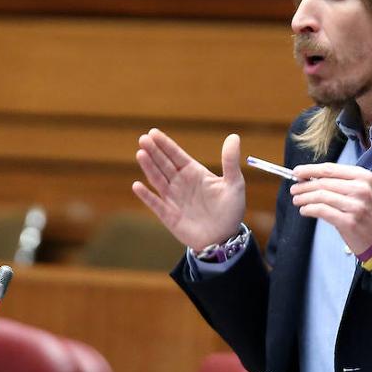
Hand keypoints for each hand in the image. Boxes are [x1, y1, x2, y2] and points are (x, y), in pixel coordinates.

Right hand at [133, 129, 245, 252]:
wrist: (224, 239)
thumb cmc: (230, 211)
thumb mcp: (234, 184)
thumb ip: (230, 161)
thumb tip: (234, 136)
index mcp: (194, 173)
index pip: (176, 155)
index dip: (165, 144)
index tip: (153, 132)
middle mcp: (180, 183)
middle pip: (163, 164)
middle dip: (153, 151)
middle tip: (143, 139)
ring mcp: (173, 199)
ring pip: (157, 179)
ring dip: (148, 167)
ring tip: (140, 153)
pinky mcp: (168, 215)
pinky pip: (155, 203)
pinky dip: (146, 195)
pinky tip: (137, 185)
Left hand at [290, 162, 371, 253]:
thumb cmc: (367, 212)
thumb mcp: (361, 190)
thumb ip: (340, 182)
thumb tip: (310, 177)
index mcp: (363, 177)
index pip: (330, 169)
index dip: (310, 170)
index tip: (297, 172)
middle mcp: (361, 189)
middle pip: (323, 182)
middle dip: (304, 185)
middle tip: (294, 189)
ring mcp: (356, 206)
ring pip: (320, 196)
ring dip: (304, 198)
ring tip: (297, 200)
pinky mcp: (349, 221)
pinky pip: (321, 211)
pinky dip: (309, 209)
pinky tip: (305, 210)